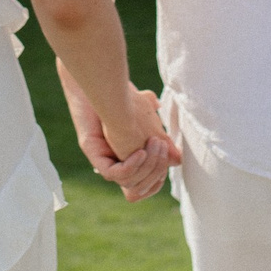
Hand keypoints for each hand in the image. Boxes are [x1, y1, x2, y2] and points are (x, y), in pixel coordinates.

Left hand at [65, 78, 179, 202]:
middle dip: (157, 169)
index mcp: (125, 158)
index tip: (171, 160)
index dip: (158, 179)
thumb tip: (177, 157)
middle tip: (162, 145)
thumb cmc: (122, 96)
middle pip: (140, 186)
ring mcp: (102, 158)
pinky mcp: (93, 152)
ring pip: (130, 183)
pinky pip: (115, 174)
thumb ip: (160, 137)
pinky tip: (140, 150)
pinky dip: (131, 166)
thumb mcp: (148, 119)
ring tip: (153, 143)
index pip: (144, 185)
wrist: (101, 84)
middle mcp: (113, 161)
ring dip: (148, 166)